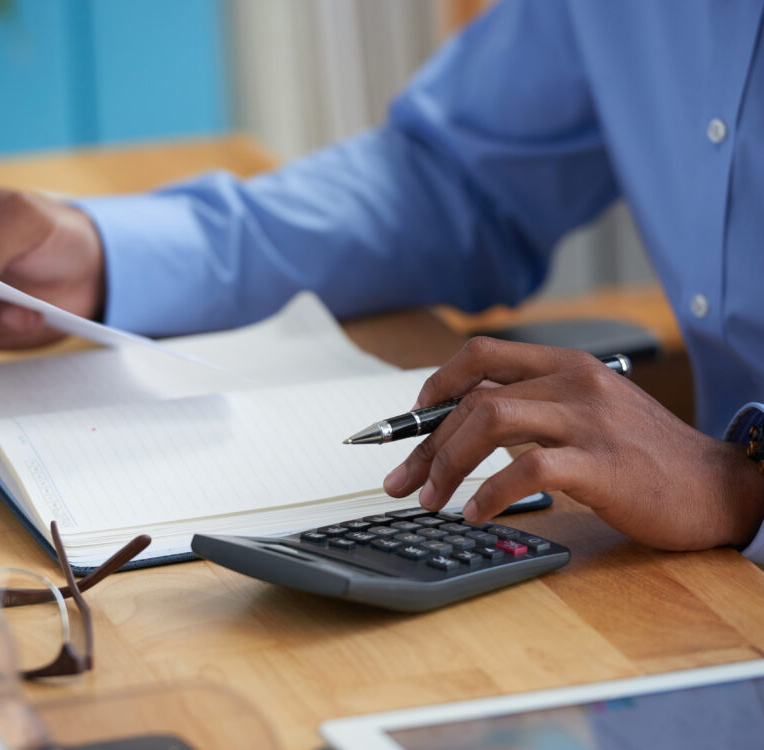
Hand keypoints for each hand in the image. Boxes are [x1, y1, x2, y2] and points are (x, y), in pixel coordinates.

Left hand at [382, 337, 763, 550]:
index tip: (408, 424)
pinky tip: (476, 514)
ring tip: (431, 499)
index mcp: (565, 365)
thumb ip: (533, 409)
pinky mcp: (601, 463)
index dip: (433, 387)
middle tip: (404, 482)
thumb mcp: (586, 412)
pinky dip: (489, 493)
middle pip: (472, 398)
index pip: (479, 356)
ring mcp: (587, 420)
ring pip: (488, 422)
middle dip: (425, 443)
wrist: (718, 485)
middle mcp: (572, 381)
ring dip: (446, 463)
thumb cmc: (644, 455)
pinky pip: (526, 470)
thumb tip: (463, 428)